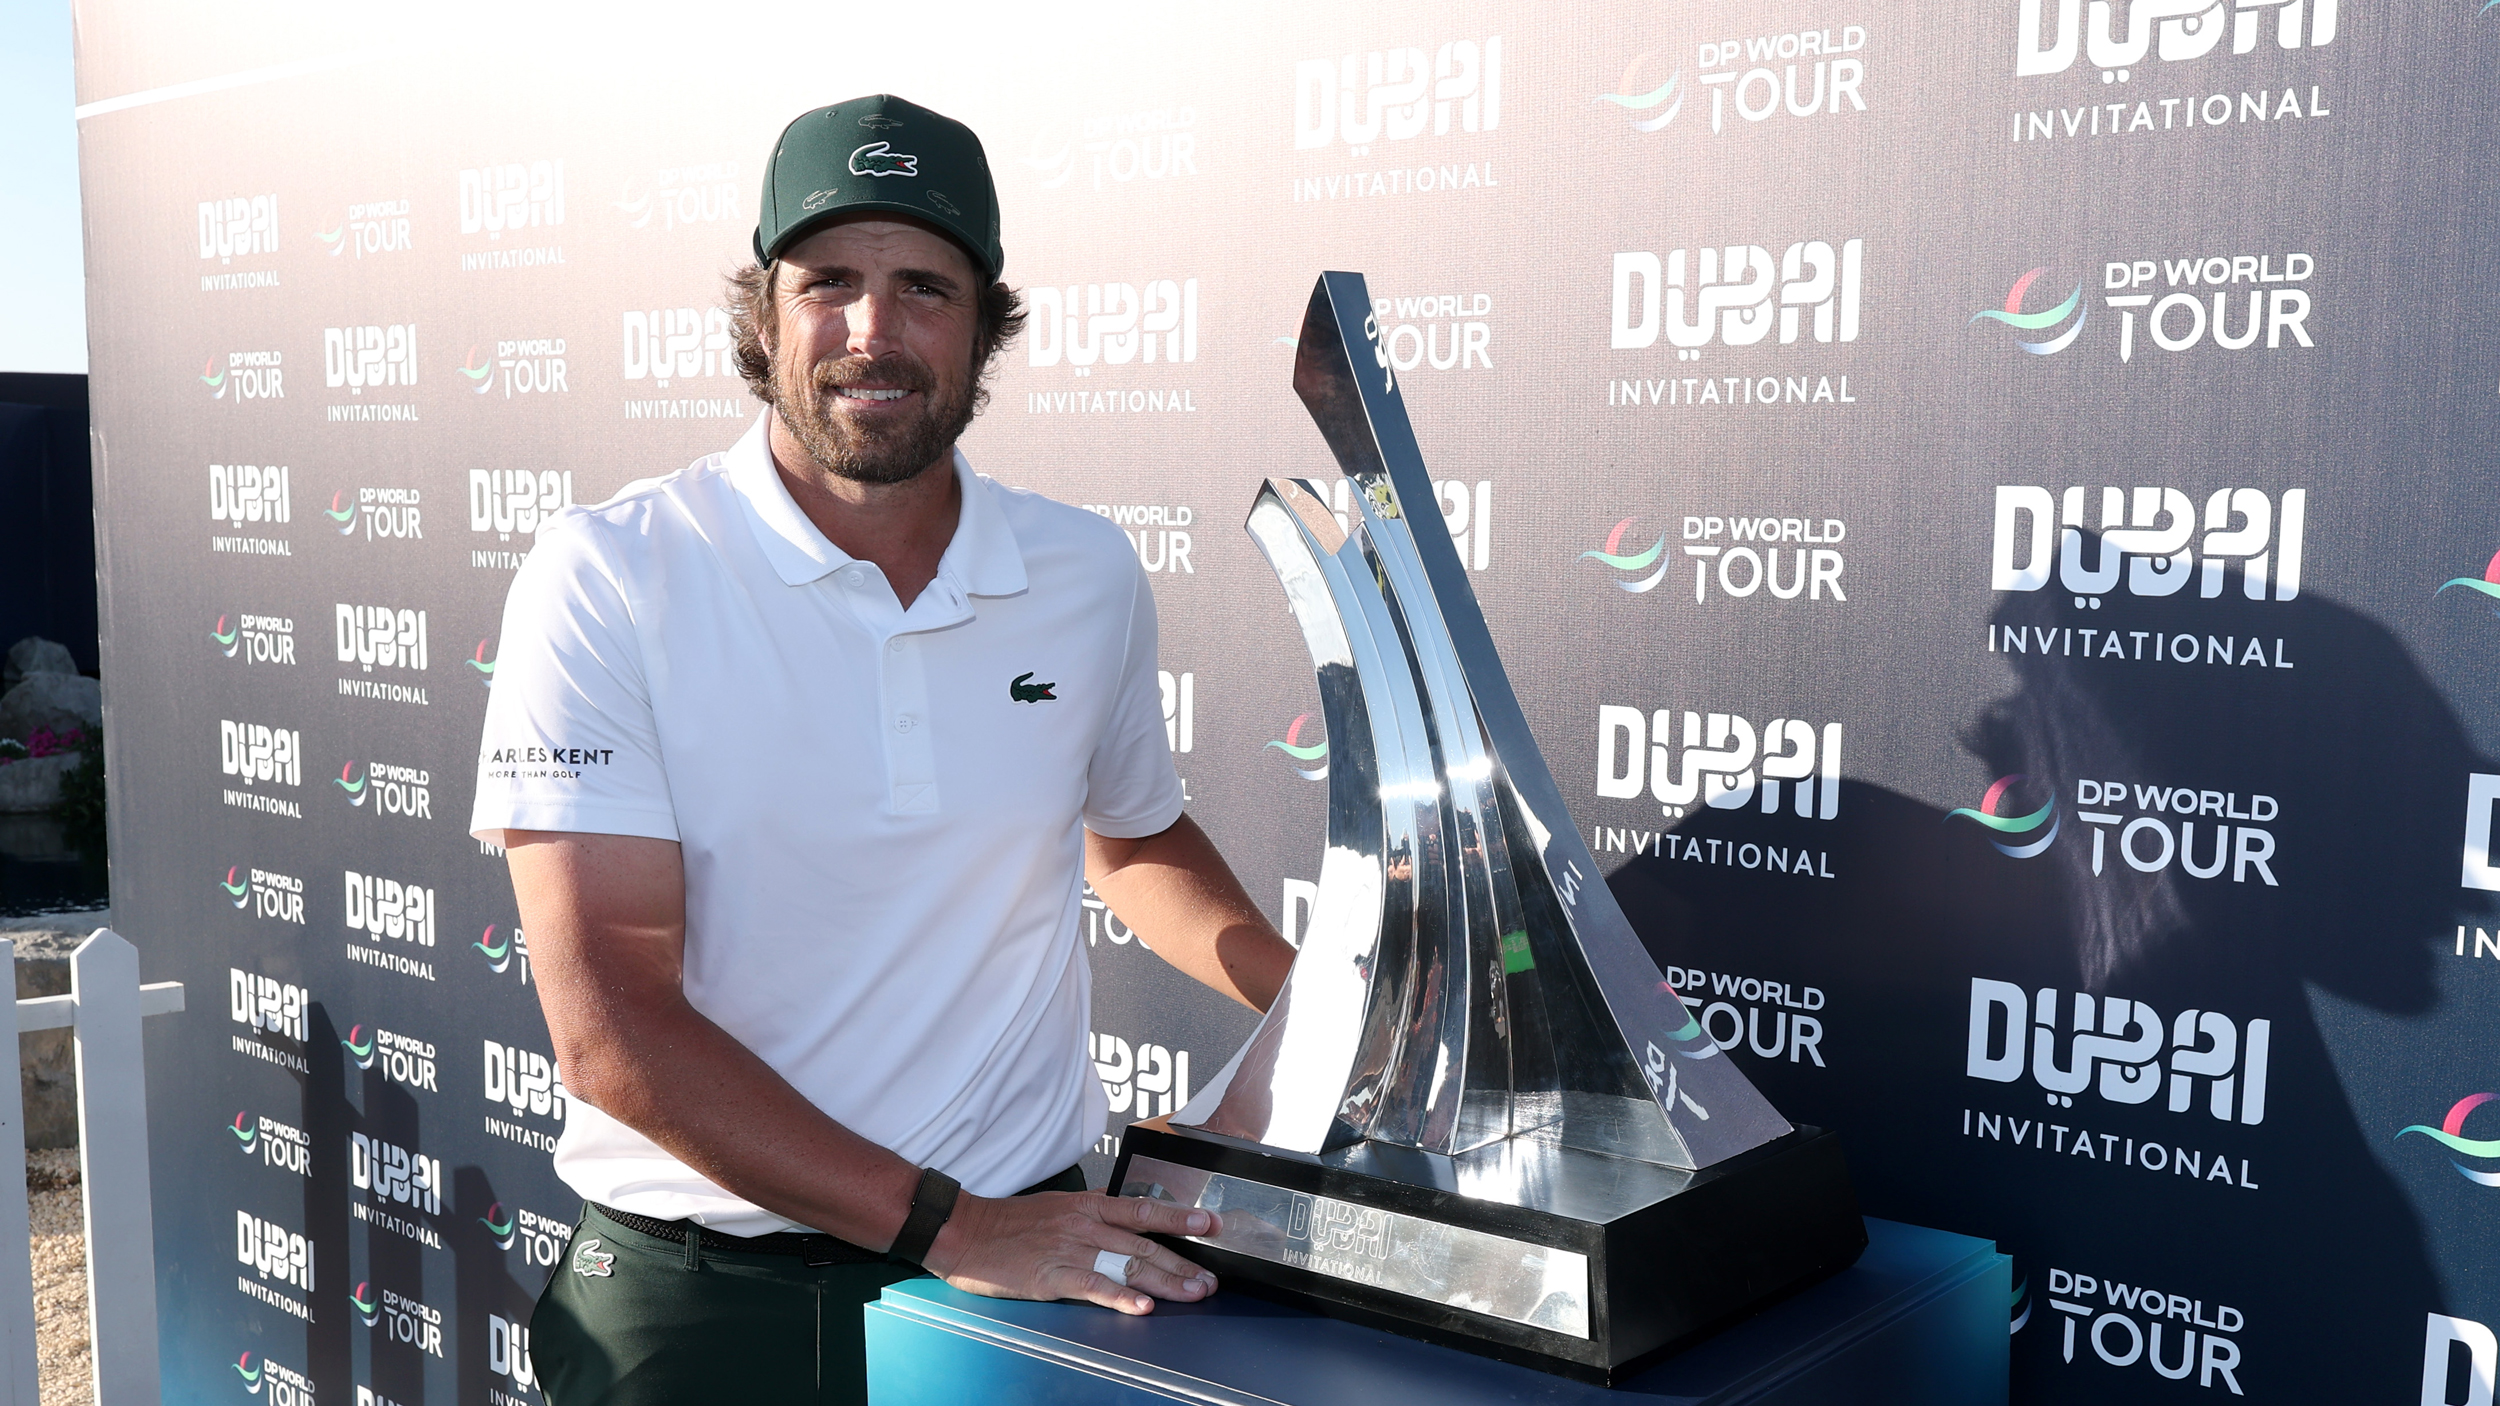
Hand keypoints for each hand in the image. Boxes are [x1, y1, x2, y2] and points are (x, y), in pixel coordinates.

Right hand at [921, 1190, 1223, 1314]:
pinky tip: (1142, 1306)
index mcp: (1088, 1206)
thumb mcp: (1059, 1206)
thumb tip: (1126, 1217)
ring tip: (1193, 1293)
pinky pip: (1093, 1286)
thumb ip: (1093, 1213)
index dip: (1179, 1217)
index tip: (1210, 1224)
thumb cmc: (1011, 1223)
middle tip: (1210, 1279)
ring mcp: (1070, 1249)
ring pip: (1128, 1264)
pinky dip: (1120, 1297)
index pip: (1144, 1209)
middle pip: (1145, 1244)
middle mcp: (1085, 1224)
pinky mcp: (1052, 1275)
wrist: (967, 1231)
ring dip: (1165, 1282)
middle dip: (1183, 1263)